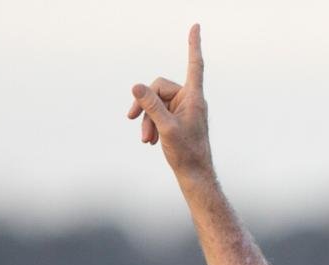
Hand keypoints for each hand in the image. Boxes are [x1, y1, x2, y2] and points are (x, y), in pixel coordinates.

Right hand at [127, 24, 213, 182]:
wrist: (195, 175)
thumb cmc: (186, 153)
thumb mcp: (166, 128)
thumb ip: (151, 106)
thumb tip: (136, 86)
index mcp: (194, 98)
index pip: (194, 65)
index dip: (193, 45)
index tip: (196, 26)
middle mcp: (190, 100)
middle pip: (160, 88)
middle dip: (146, 106)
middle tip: (132, 121)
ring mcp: (184, 110)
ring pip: (157, 104)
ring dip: (148, 120)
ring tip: (146, 140)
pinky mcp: (178, 120)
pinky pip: (160, 114)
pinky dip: (152, 125)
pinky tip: (150, 141)